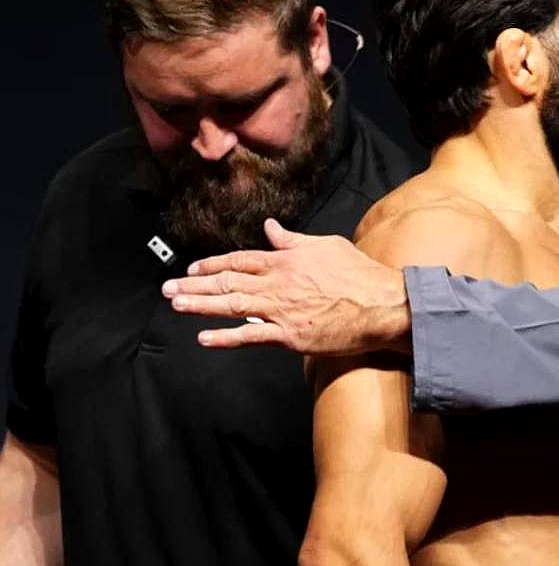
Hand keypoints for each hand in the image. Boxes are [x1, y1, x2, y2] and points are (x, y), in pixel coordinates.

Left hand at [161, 219, 410, 355]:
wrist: (383, 305)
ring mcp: (281, 310)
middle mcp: (277, 283)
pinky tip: (204, 338)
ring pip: (231, 307)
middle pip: (227, 282)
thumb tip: (271, 227)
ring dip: (200, 306)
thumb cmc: (360, 274)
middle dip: (194, 286)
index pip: (240, 260)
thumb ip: (294, 239)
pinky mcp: (290, 336)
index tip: (192, 270)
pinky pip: (250, 337)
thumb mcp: (327, 245)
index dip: (213, 265)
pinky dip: (225, 338)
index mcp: (286, 260)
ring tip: (176, 305)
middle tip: (168, 289)